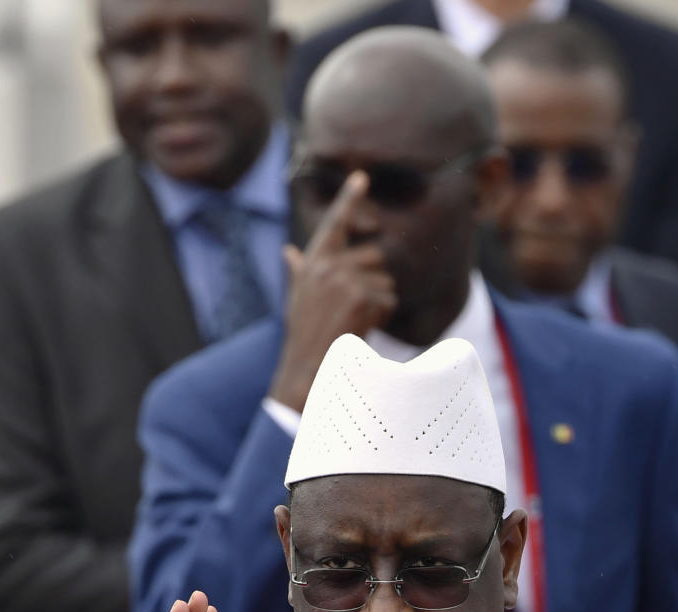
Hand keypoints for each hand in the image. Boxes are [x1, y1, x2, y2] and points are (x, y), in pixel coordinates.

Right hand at [268, 170, 396, 410]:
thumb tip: (289, 252)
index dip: (348, 199)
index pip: (334, 224)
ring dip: (379, 302)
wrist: (308, 367)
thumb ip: (298, 270)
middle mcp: (328, 265)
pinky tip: (361, 328)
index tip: (362, 178)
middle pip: (375, 256)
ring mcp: (344, 280)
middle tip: (354, 308)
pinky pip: (389, 300)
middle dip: (374, 281)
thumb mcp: (298, 297)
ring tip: (355, 321)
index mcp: (313, 261)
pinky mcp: (361, 297)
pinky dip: (382, 317)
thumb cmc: (303, 334)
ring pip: (385, 281)